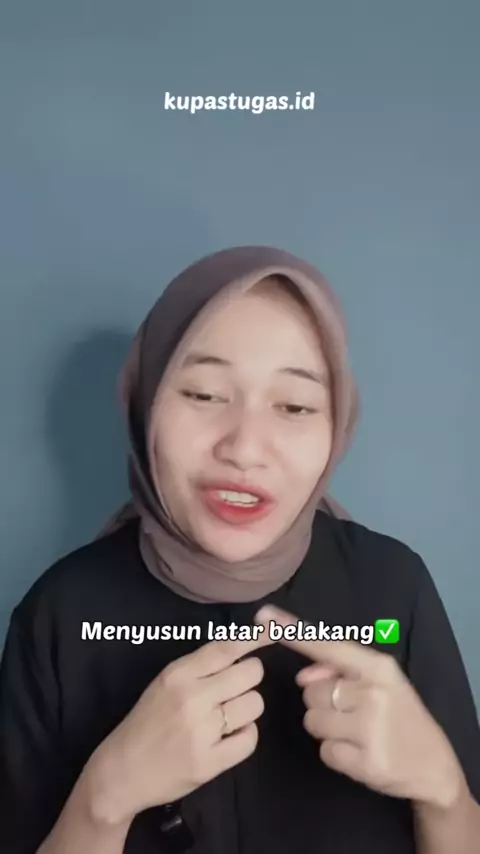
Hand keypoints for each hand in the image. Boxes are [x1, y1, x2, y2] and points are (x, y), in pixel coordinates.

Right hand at [89, 631, 273, 822]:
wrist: (122, 770)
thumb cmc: (147, 721)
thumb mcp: (166, 682)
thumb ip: (200, 666)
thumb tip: (240, 646)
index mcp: (178, 674)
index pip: (226, 649)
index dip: (254, 639)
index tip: (272, 632)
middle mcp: (192, 698)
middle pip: (250, 674)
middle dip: (248, 679)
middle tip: (235, 689)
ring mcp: (202, 732)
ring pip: (254, 704)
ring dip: (246, 709)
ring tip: (227, 716)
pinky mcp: (210, 763)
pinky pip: (250, 739)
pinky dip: (244, 736)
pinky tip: (227, 737)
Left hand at [255, 605, 463, 809]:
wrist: (433, 764)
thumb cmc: (400, 715)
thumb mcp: (380, 682)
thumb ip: (340, 670)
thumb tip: (302, 676)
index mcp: (378, 667)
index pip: (328, 645)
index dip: (294, 632)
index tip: (264, 617)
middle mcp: (374, 693)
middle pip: (310, 691)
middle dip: (322, 702)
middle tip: (351, 712)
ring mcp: (371, 728)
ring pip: (312, 720)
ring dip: (326, 728)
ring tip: (354, 732)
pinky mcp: (366, 761)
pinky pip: (324, 751)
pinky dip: (335, 753)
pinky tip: (358, 753)